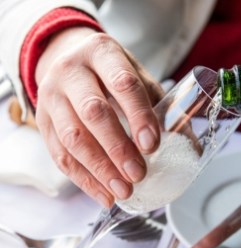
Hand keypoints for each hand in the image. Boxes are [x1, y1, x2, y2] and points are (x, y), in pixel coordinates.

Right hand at [34, 27, 163, 206]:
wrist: (69, 61)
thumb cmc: (110, 72)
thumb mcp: (136, 76)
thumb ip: (160, 106)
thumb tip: (190, 145)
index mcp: (101, 53)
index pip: (122, 83)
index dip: (139, 115)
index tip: (152, 145)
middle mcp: (71, 72)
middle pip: (93, 112)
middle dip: (118, 148)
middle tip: (138, 174)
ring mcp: (51, 97)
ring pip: (72, 137)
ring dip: (100, 169)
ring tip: (124, 190)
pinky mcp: (43, 122)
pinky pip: (60, 155)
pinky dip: (84, 179)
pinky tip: (104, 195)